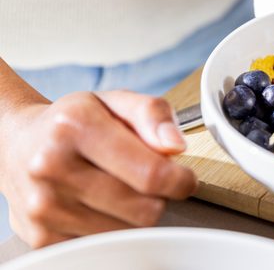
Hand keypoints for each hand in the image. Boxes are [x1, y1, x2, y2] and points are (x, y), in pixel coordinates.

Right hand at [0, 91, 196, 247]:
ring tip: (122, 189)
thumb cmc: (74, 122)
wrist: (16, 143)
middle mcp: (52, 166)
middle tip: (148, 180)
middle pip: (144, 208)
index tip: (185, 178)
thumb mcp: (115, 101)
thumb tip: (175, 146)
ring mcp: (43, 206)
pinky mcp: (41, 237)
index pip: (151, 173)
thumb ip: (153, 114)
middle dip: (158, 196)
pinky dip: (113, 228)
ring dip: (136, 214)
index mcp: (75, 126)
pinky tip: (101, 206)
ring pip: (128, 231)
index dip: (180, 180)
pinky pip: (104, 245)